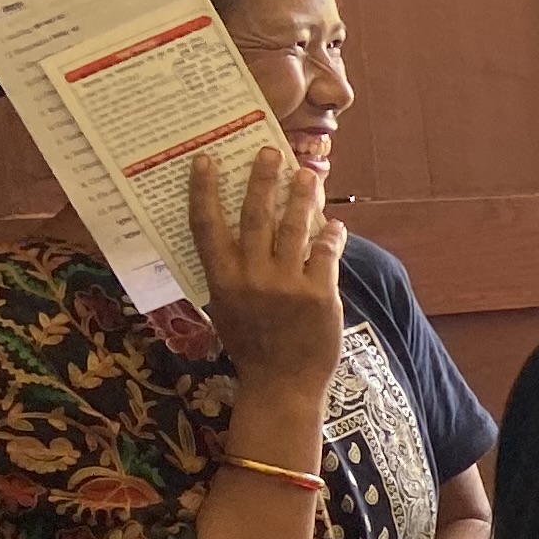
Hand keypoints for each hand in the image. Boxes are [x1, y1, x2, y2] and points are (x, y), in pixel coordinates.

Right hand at [192, 149, 344, 407]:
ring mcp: (287, 285)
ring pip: (293, 227)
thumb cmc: (252, 346)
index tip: (206, 160)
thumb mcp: (226, 308)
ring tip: (307, 174)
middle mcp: (251, 278)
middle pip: (255, 216)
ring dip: (301, 196)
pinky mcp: (319, 295)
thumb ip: (230, 271)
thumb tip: (235, 229)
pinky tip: (334, 223)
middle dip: (262, 179)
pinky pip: (326, 253)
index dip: (204, 190)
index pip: (206, 226)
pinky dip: (331, 234)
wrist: (282, 385)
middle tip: (268, 152)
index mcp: (222, 280)